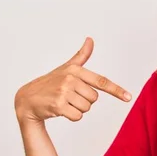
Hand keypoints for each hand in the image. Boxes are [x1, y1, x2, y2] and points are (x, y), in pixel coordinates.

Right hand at [14, 37, 131, 123]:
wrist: (27, 98)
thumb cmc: (50, 82)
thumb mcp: (66, 68)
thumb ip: (81, 55)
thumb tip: (90, 39)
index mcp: (75, 70)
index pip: (101, 81)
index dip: (116, 90)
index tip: (129, 97)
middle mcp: (70, 79)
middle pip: (94, 99)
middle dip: (84, 100)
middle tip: (70, 96)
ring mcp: (63, 92)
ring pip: (86, 108)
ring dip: (77, 109)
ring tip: (64, 102)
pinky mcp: (58, 106)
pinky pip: (78, 116)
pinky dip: (71, 116)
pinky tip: (60, 110)